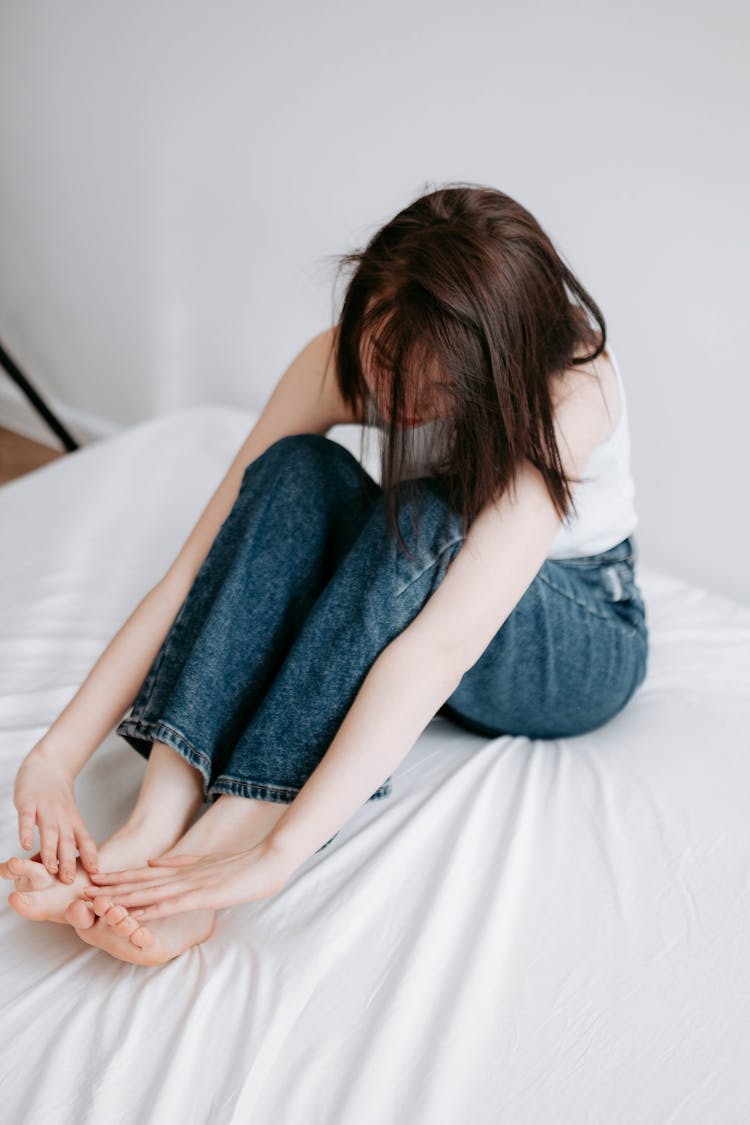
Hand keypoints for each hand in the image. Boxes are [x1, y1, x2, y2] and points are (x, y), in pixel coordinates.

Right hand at [11, 745, 99, 881]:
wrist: (48, 765)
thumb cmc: (58, 798)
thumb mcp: (70, 817)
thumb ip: (72, 839)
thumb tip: (76, 867)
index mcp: (73, 821)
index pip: (86, 841)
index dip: (92, 856)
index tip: (97, 874)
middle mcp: (62, 817)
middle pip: (67, 840)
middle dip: (69, 861)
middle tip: (69, 881)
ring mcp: (46, 809)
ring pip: (49, 831)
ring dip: (50, 850)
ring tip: (50, 868)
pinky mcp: (29, 802)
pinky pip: (27, 818)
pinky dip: (26, 831)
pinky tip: (25, 845)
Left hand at [82, 840, 291, 920]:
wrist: (269, 860)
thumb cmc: (242, 866)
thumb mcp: (205, 862)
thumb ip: (178, 863)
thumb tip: (151, 862)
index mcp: (181, 868)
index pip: (142, 874)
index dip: (117, 878)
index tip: (93, 880)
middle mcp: (181, 874)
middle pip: (139, 882)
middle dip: (110, 889)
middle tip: (83, 892)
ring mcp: (191, 883)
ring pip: (150, 893)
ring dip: (123, 899)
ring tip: (99, 903)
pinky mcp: (203, 894)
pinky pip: (173, 904)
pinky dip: (152, 909)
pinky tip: (136, 915)